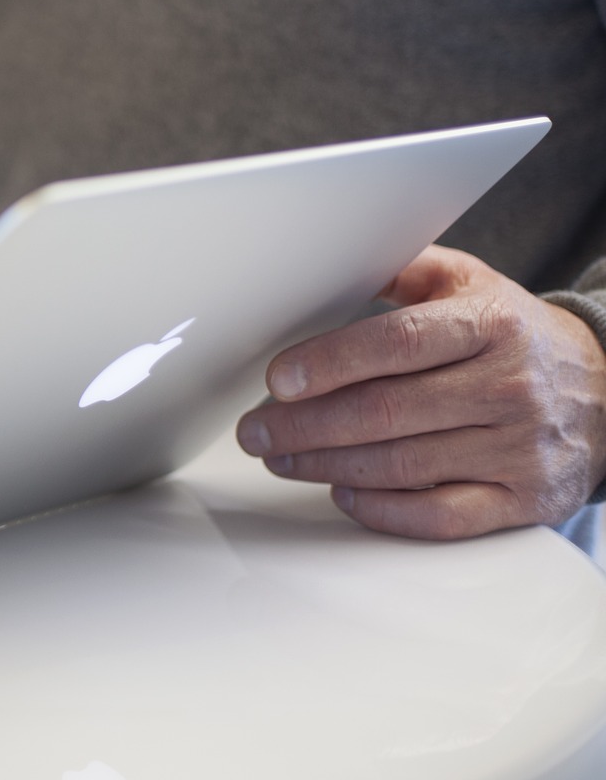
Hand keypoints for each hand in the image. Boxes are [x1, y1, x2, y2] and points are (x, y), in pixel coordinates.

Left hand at [236, 244, 605, 537]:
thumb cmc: (516, 335)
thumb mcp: (470, 283)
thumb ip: (401, 270)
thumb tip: (327, 263)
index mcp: (490, 326)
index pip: (397, 344)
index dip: (329, 363)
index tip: (277, 380)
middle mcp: (508, 387)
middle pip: (386, 411)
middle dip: (305, 424)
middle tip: (255, 430)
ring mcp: (519, 448)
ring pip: (403, 465)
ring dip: (326, 465)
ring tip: (280, 457)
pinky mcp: (525, 499)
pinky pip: (442, 516)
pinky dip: (384, 511)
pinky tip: (343, 493)